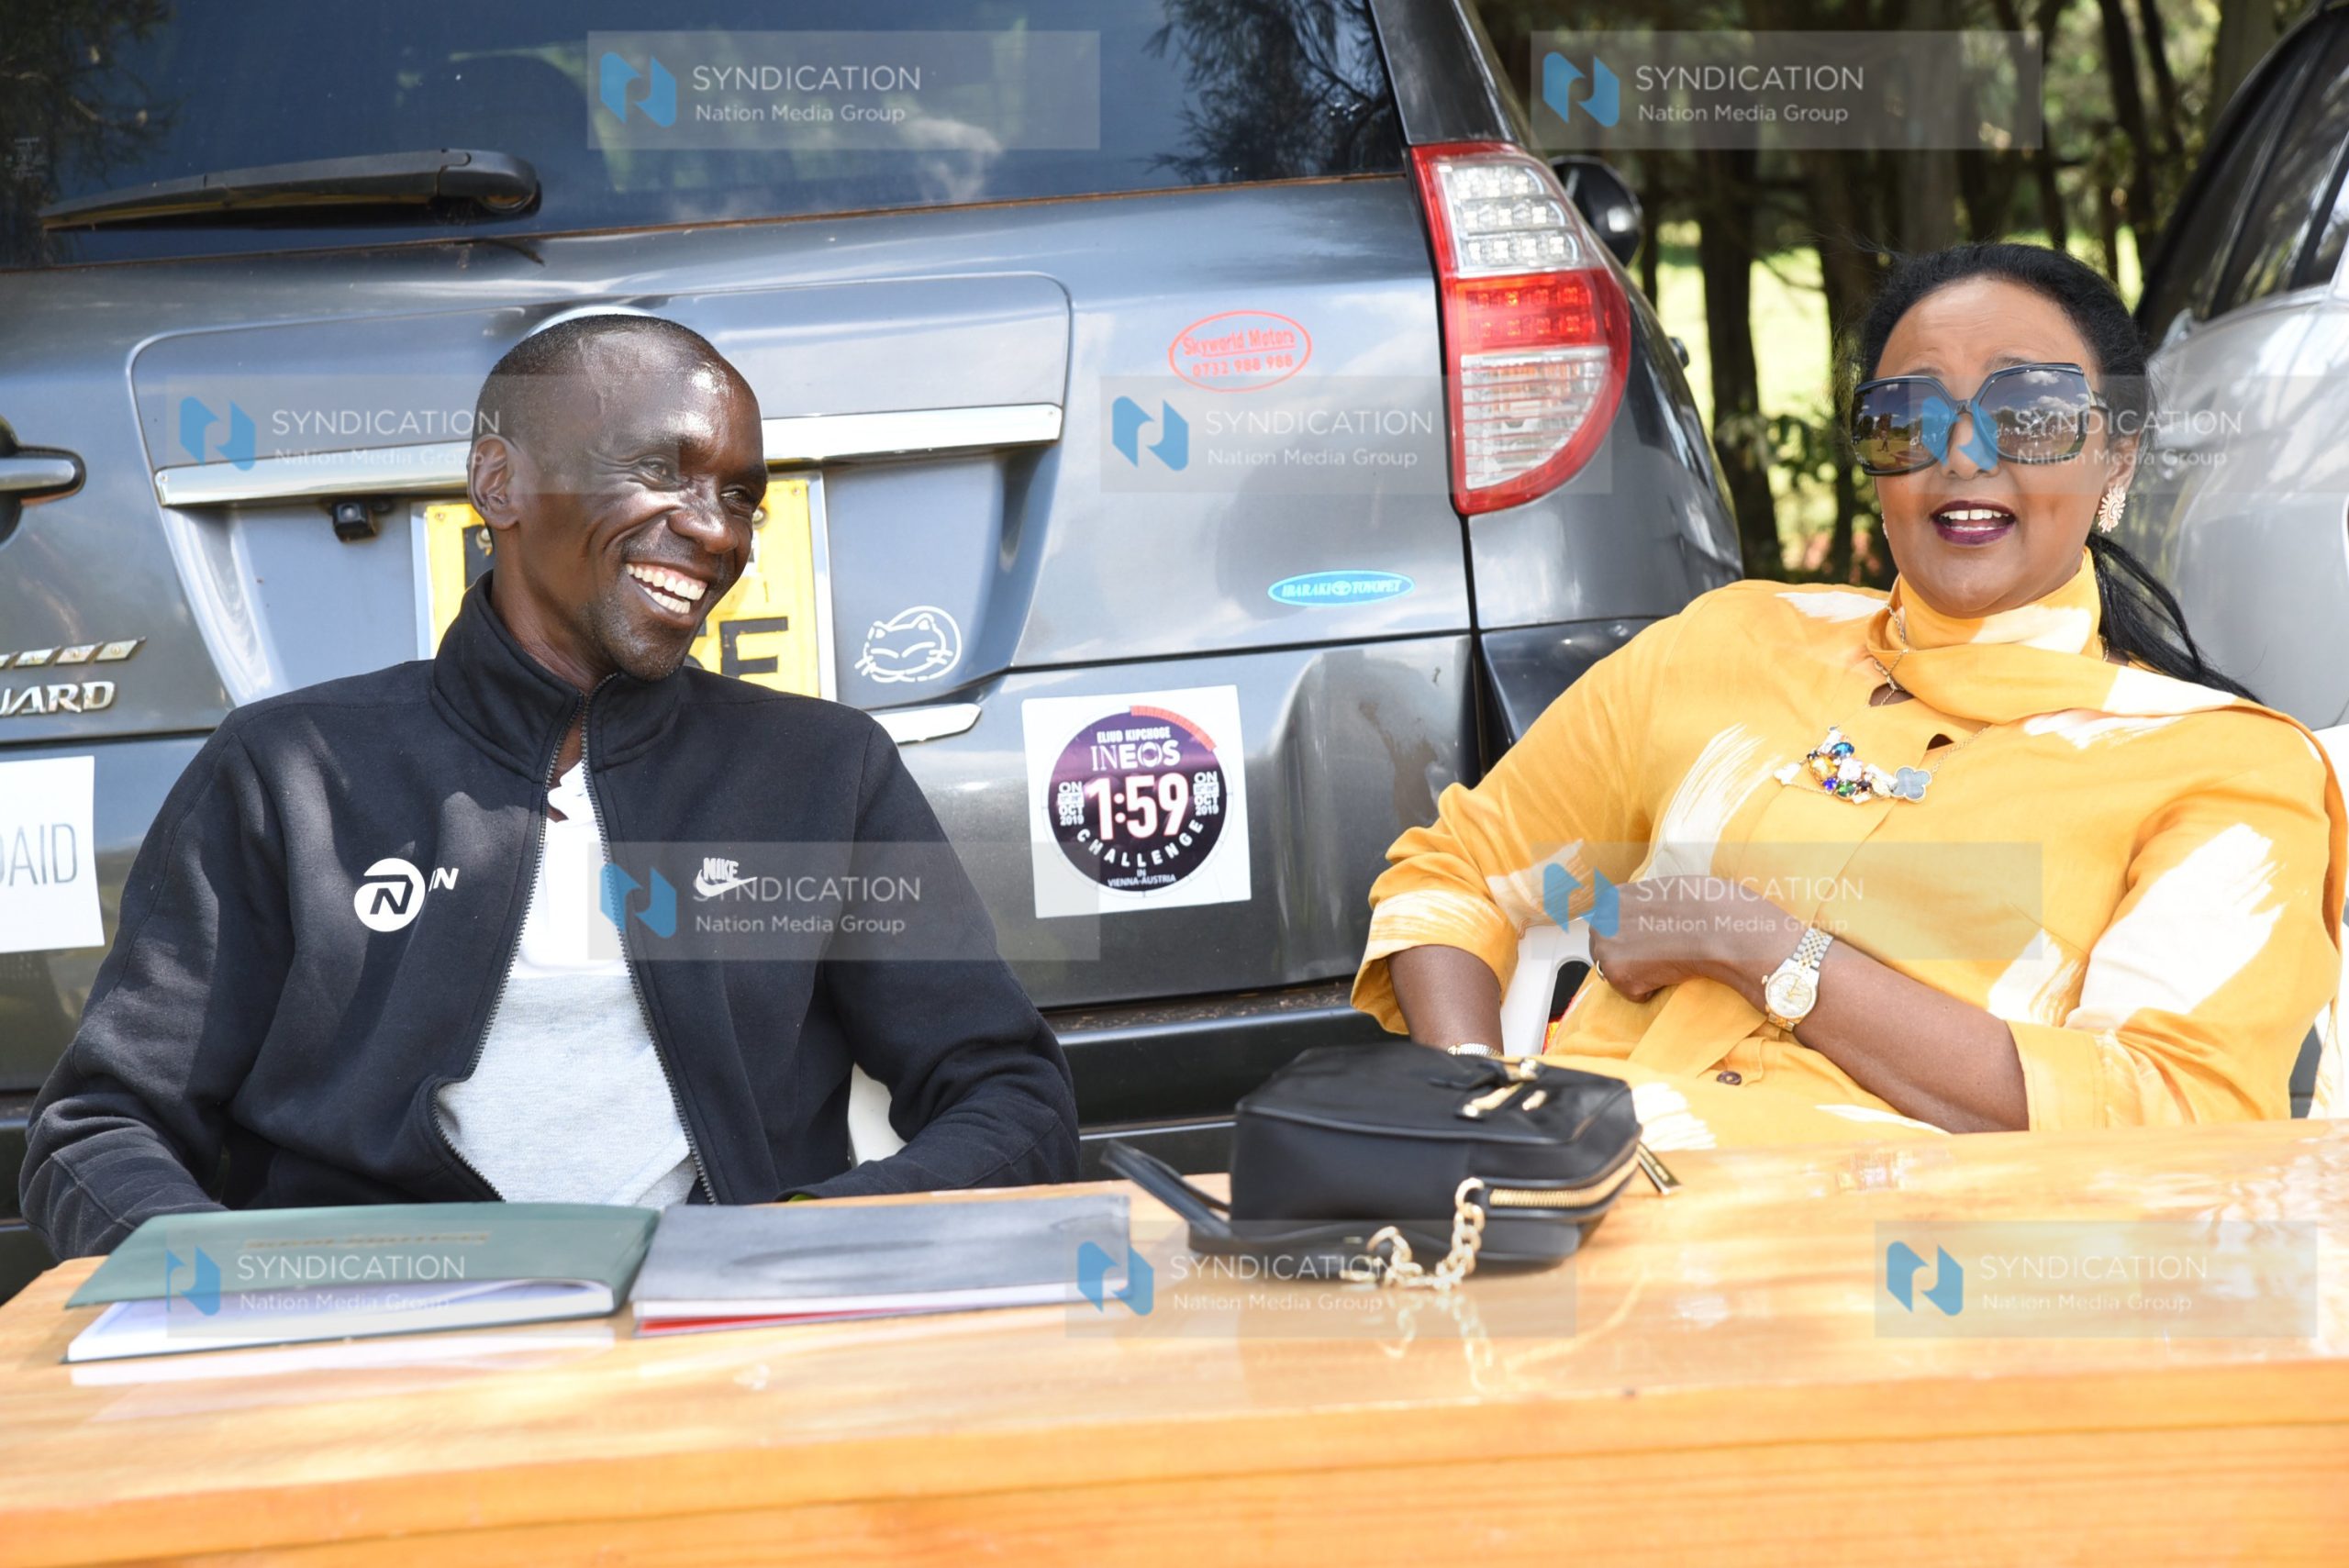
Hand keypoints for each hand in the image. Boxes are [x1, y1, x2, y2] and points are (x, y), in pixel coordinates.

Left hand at [1585, 874, 1805, 1004]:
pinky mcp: (1618, 975)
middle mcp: (1601, 922)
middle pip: (1605, 950)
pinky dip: (1650, 990)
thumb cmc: (1701, 906)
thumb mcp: (1662, 892)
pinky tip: (1668, 973)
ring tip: (1666, 961)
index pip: (1608, 926)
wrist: (1716, 927)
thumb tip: (1642, 919)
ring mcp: (1606, 949)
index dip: (1631, 938)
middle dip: (1628, 957)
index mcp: (1611, 899)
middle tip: (1658, 956)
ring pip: (1617, 973)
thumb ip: (1642, 905)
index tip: (1649, 941)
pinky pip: (1632, 993)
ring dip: (1639, 974)